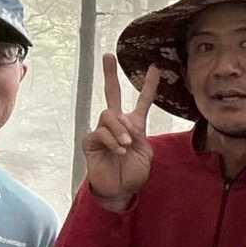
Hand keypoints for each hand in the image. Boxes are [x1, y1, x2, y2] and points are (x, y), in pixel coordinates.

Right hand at [83, 53, 159, 210]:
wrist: (120, 190)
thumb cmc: (133, 172)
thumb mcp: (145, 152)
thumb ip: (137, 134)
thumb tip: (123, 121)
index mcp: (134, 125)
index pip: (142, 101)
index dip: (149, 85)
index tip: (154, 68)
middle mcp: (117, 124)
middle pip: (112, 93)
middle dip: (109, 74)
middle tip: (108, 56)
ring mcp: (102, 131)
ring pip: (108, 115)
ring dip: (119, 130)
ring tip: (126, 145)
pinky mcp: (90, 141)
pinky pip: (100, 132)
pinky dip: (112, 141)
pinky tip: (118, 151)